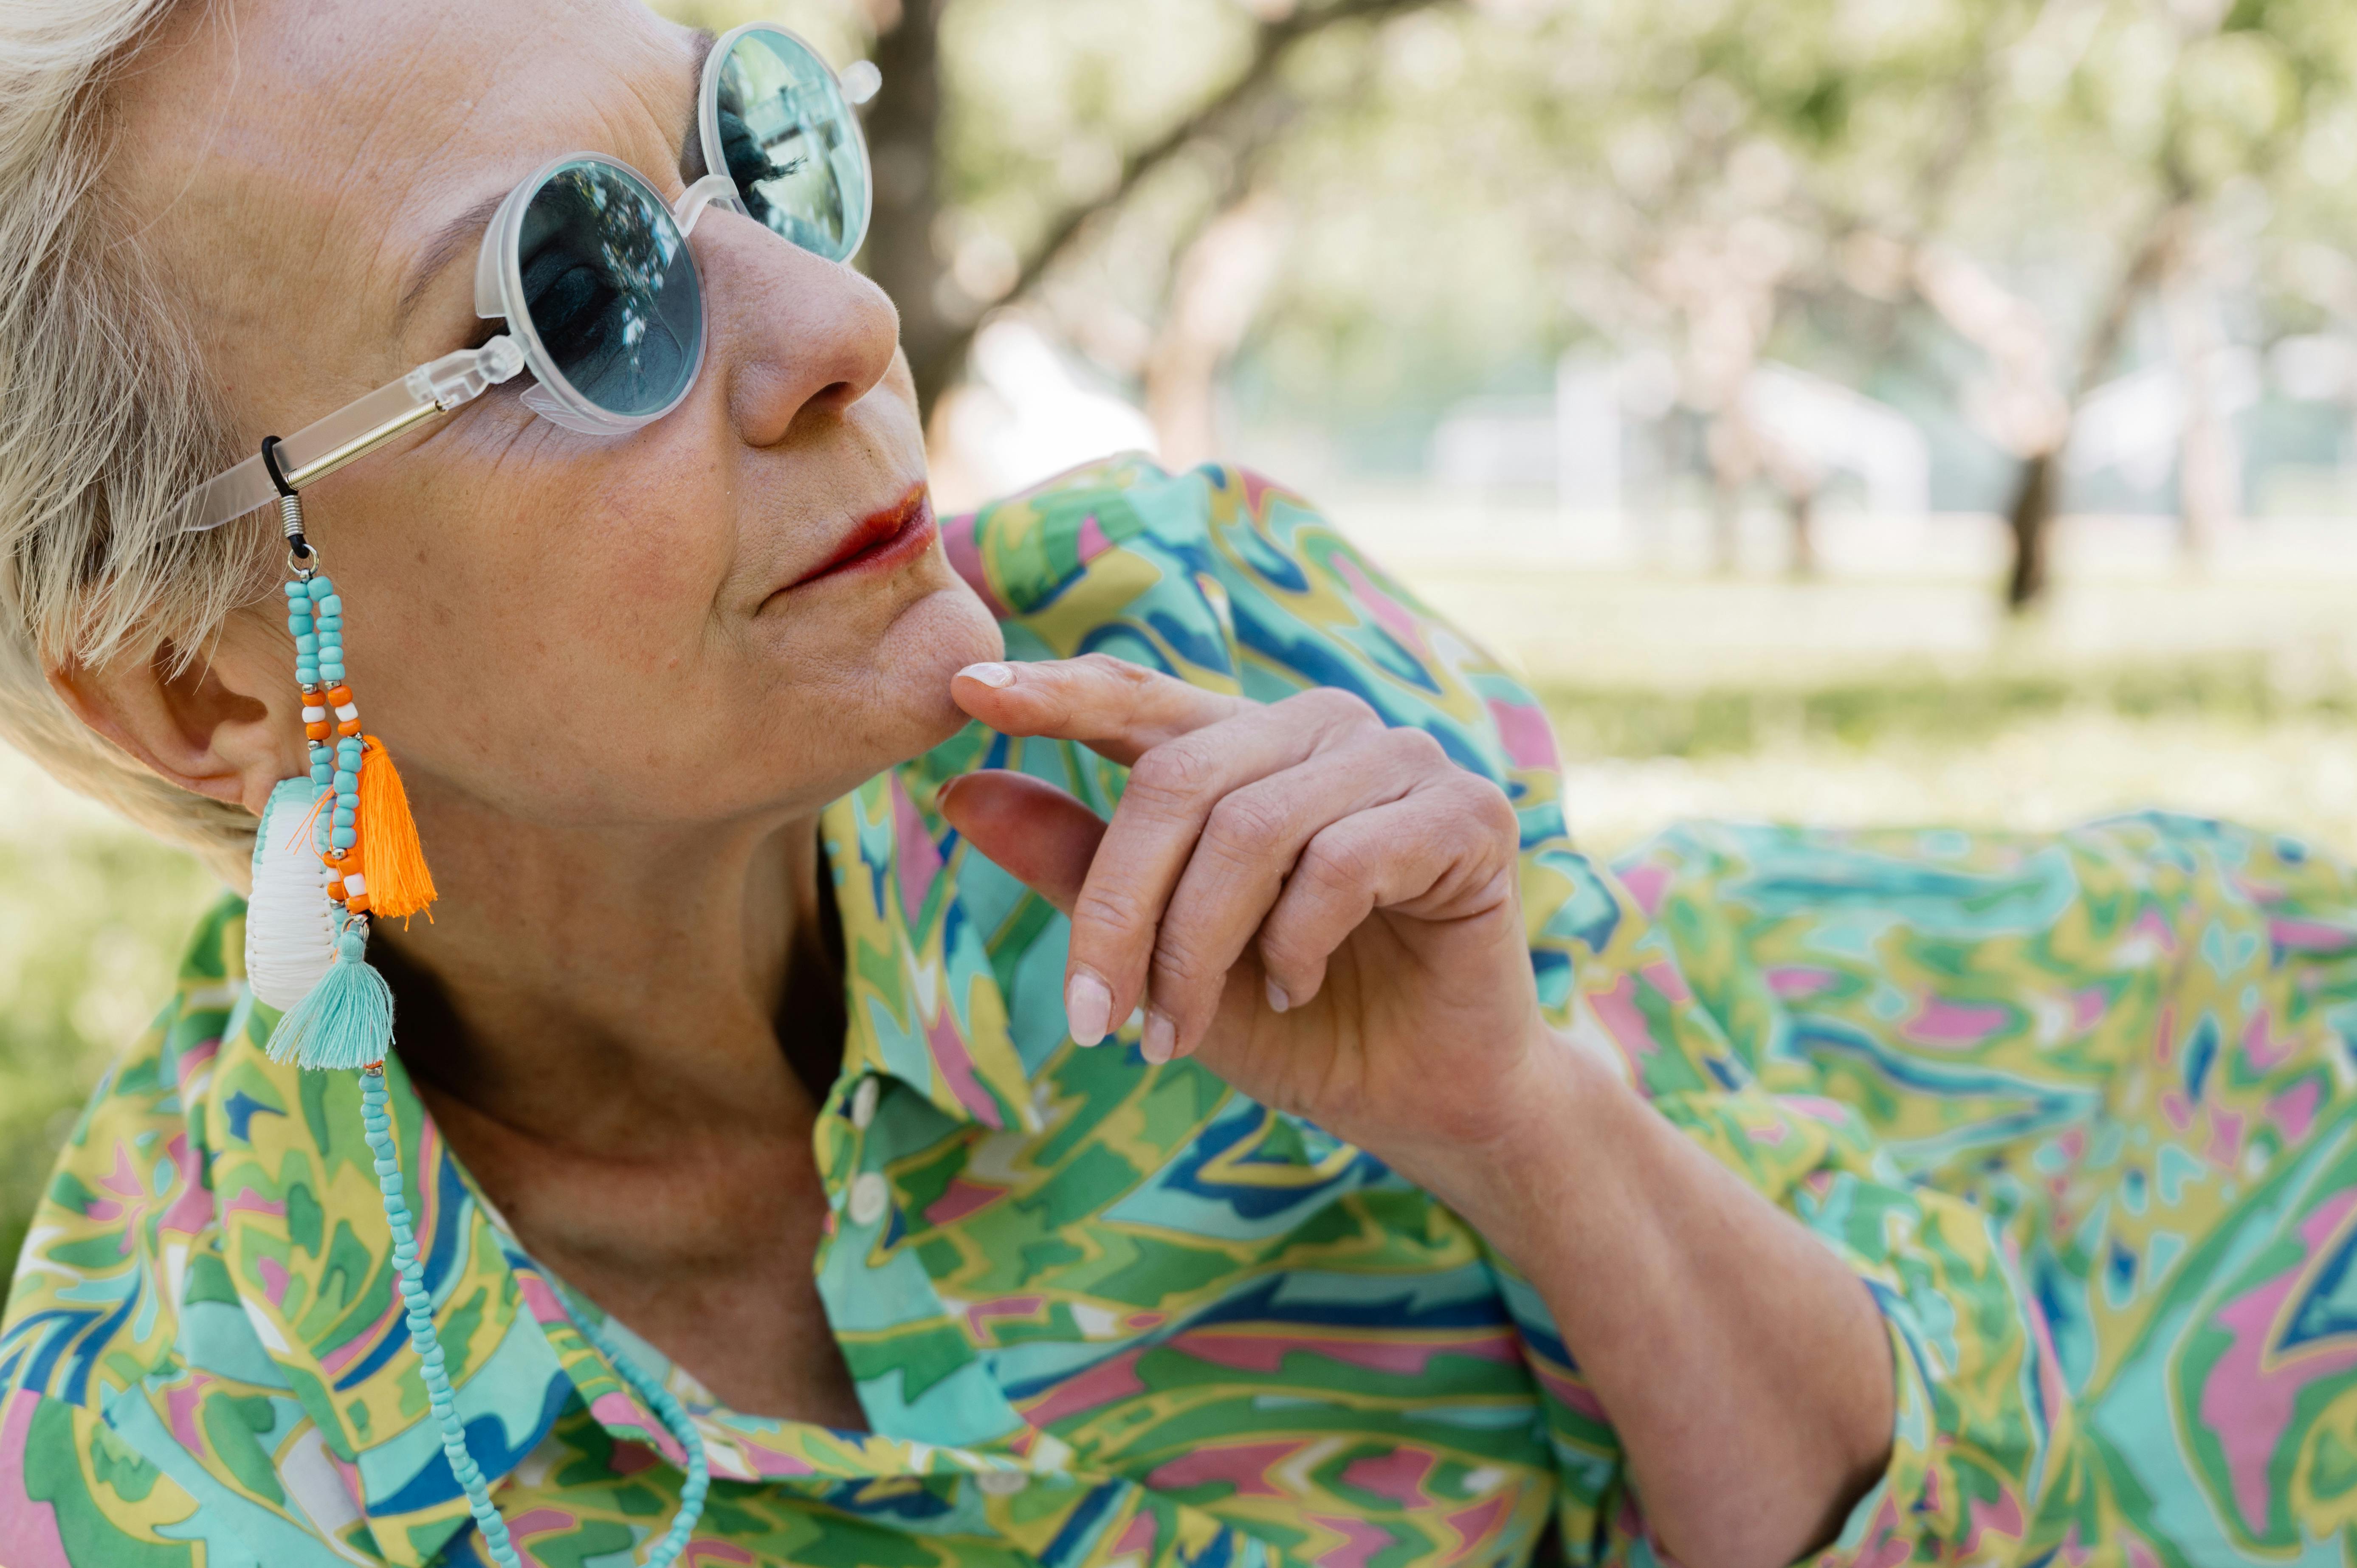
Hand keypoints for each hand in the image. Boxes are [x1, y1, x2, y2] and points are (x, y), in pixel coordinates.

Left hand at [939, 654, 1552, 1165]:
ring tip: (1184, 1030)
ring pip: (1252, 828)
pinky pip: (1343, 861)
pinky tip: (1298, 989)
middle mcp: (1321, 730)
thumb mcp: (1157, 954)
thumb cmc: (1290, 1021)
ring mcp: (1401, 761)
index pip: (1139, 697)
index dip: (1055, 691)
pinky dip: (1297, 942)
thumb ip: (1075, 868)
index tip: (967, 691)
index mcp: (1245, 747)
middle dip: (1117, 911)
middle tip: (1091, 1022)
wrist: (1420, 1098)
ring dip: (1200, 949)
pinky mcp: (1466, 813)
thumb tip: (960, 793)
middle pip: (1179, 780)